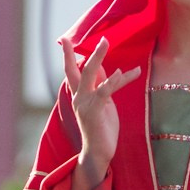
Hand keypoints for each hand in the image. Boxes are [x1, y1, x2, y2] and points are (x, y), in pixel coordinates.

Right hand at [60, 36, 138, 174]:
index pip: (71, 71)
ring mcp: (85, 103)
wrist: (98, 153)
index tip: (65, 39)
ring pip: (89, 73)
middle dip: (85, 51)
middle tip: (97, 36)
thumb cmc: (102, 129)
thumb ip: (101, 86)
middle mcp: (79, 97)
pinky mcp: (95, 110)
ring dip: (98, 56)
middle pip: (77, 68)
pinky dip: (114, 79)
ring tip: (106, 41)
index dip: (68, 55)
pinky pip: (104, 90)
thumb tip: (104, 69)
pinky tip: (123, 72)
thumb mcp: (102, 104)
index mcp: (79, 95)